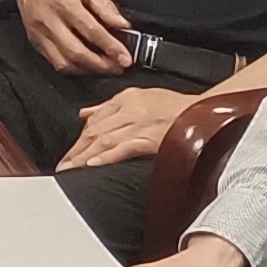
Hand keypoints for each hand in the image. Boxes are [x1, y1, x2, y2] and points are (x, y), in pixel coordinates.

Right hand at [10, 0, 135, 76]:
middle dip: (101, 64)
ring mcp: (39, 33)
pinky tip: (85, 65)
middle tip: (118, 67)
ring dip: (87, 69)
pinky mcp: (34, 40)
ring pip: (64, 62)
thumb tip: (122, 25)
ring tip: (105, 68)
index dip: (110, 47)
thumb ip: (104, 5)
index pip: (91, 30)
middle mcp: (49, 20)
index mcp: (64, 2)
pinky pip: (54, 62)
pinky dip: (73, 67)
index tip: (126, 57)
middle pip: (77, 51)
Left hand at [59, 83, 195, 173]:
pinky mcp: (151, 138)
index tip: (68, 155)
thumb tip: (84, 114)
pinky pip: (125, 147)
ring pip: (104, 140)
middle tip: (62, 167)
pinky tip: (94, 164)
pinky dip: (107, 156)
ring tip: (71, 169)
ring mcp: (139, 124)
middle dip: (76, 150)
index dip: (79, 139)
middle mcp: (129, 109)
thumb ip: (109, 106)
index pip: (95, 120)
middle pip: (95, 131)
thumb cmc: (175, 106)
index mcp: (125, 99)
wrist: (204, 111)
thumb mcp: (140, 97)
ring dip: (84, 156)